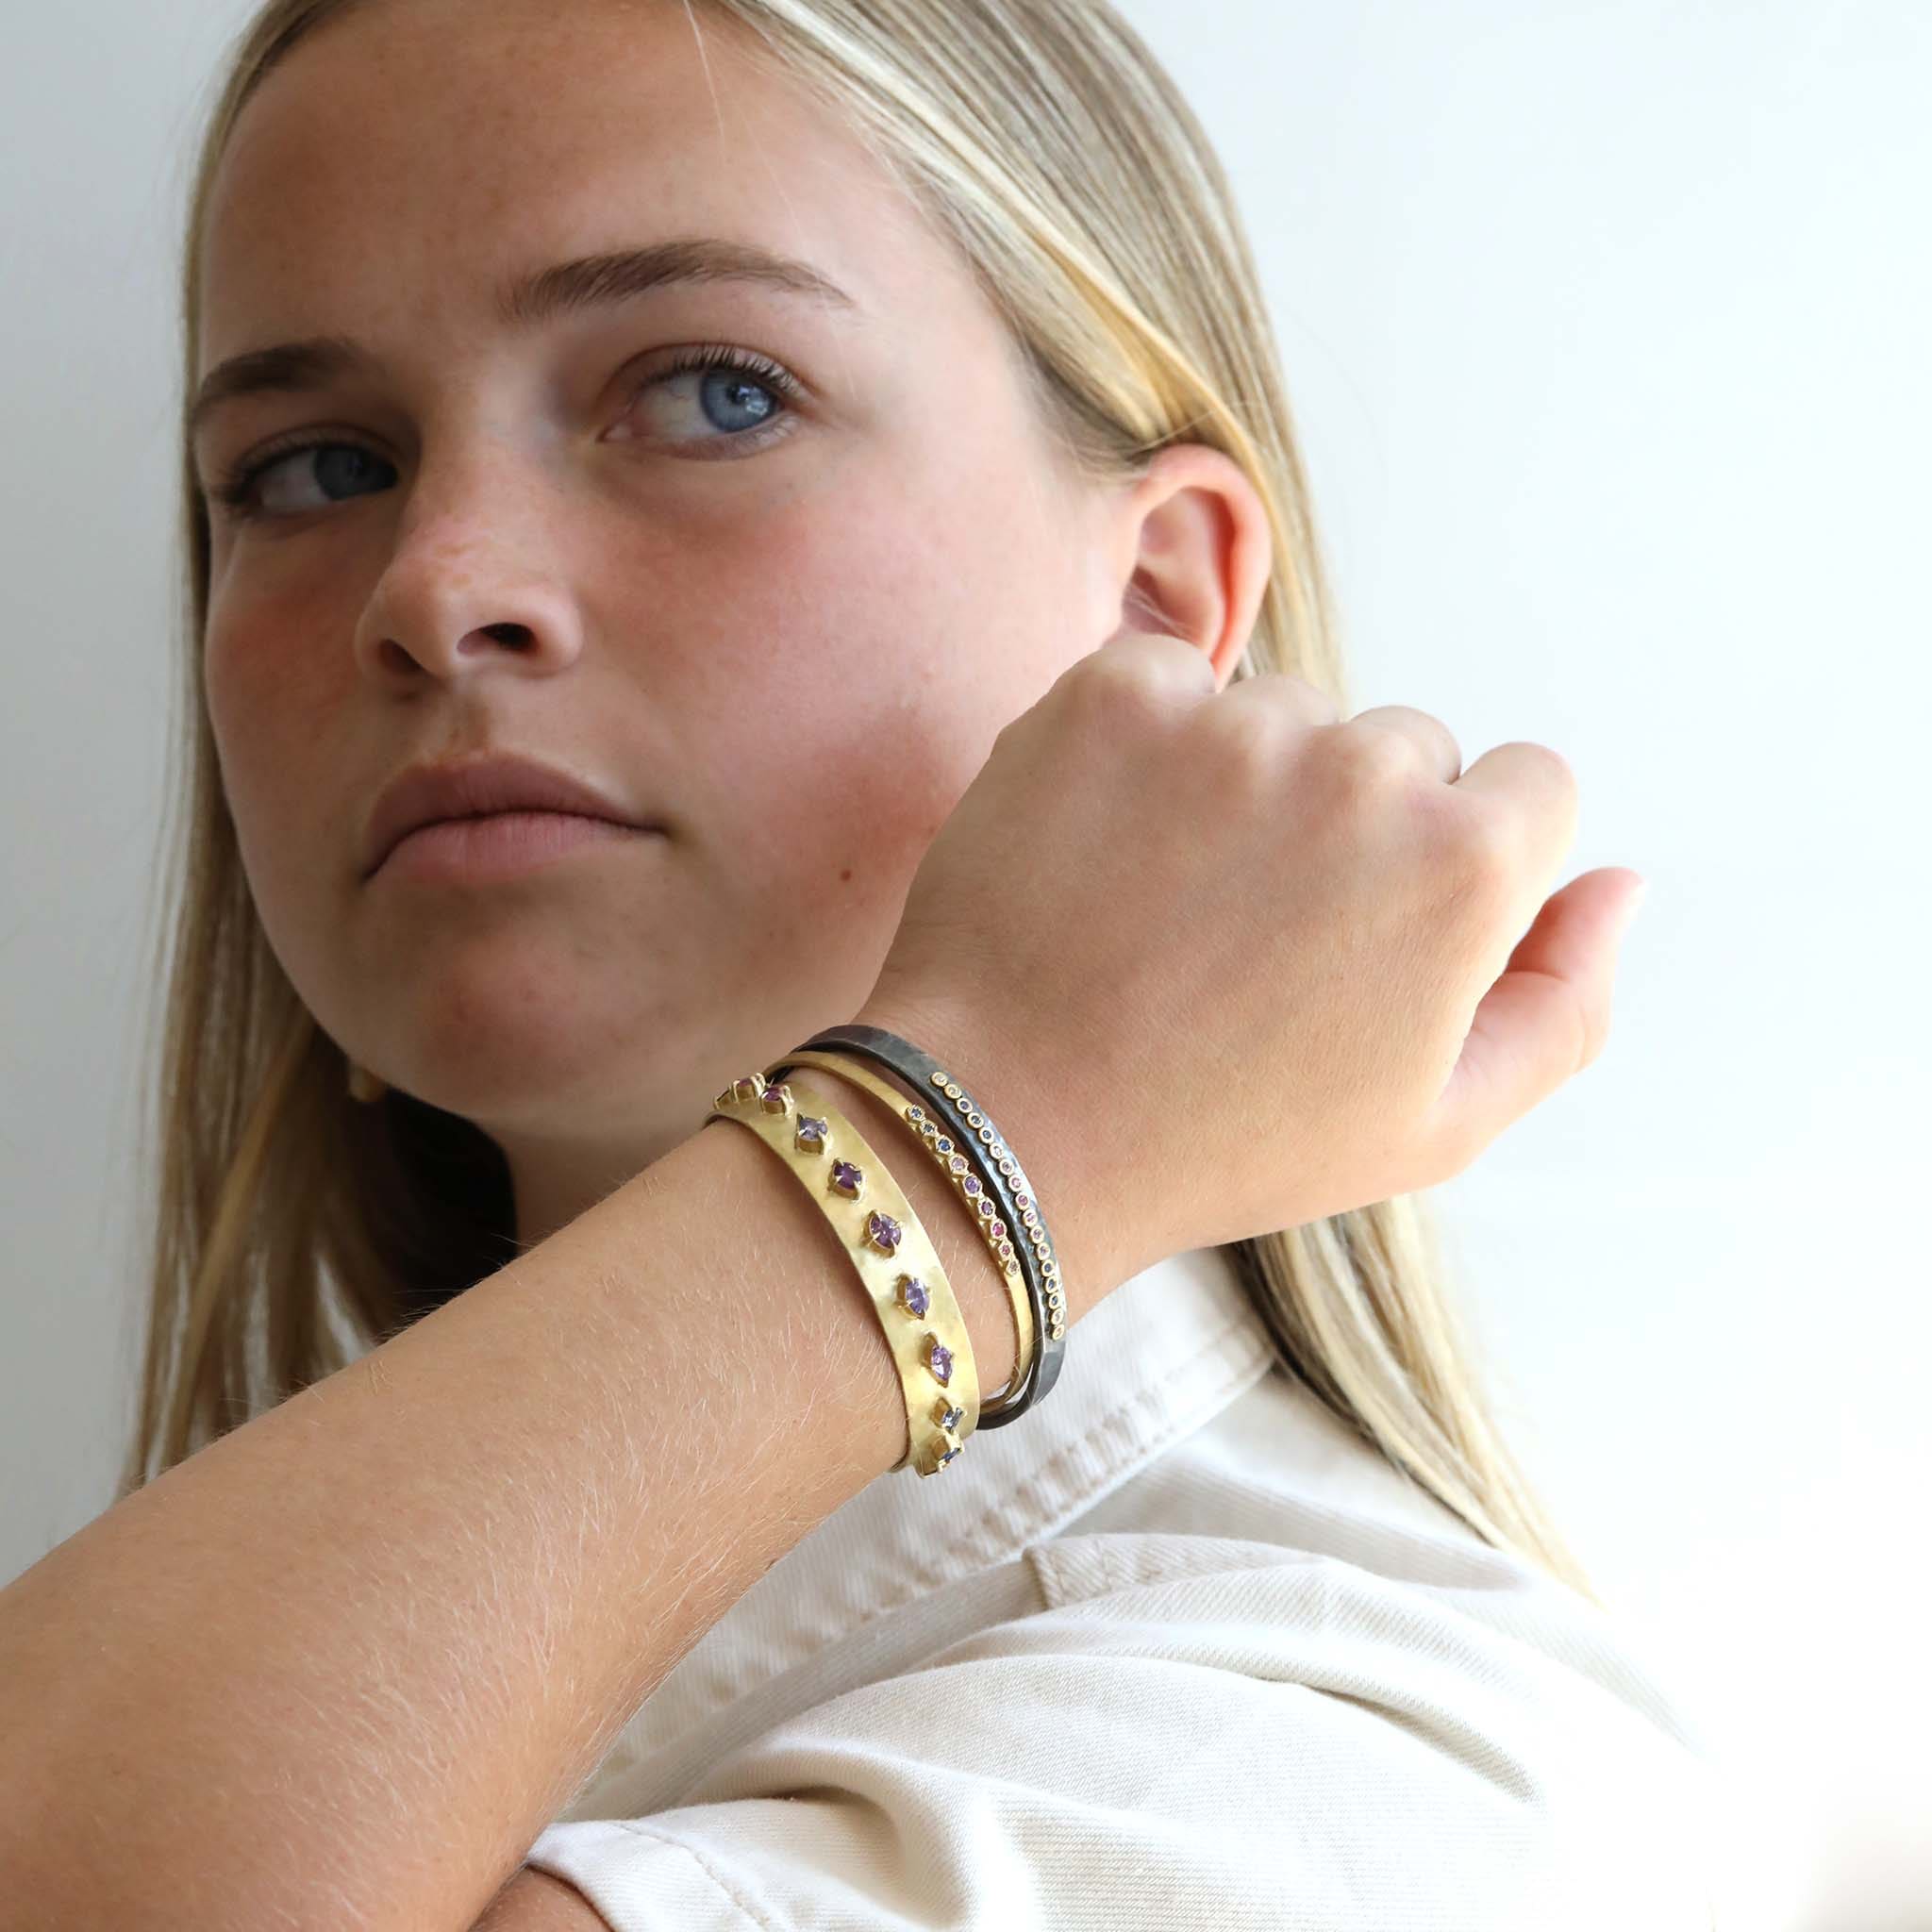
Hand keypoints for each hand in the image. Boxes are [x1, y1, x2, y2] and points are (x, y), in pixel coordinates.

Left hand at [856, 630, 1644, 1310]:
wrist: (1007, 1126)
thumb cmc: (1225, 1142)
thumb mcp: (1437, 1126)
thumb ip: (1563, 1001)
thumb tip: (1619, 883)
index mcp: (1463, 864)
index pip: (1529, 785)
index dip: (1462, 862)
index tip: (1379, 930)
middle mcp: (1359, 769)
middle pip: (1404, 747)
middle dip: (1356, 823)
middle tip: (1260, 936)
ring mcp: (1228, 724)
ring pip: (1283, 715)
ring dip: (1248, 781)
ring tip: (1175, 903)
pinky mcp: (1110, 694)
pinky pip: (1170, 683)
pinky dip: (1148, 743)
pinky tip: (1113, 847)